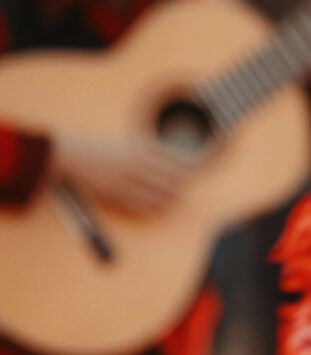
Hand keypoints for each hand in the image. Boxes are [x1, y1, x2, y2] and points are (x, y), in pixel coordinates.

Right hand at [50, 131, 189, 215]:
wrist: (71, 155)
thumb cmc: (102, 149)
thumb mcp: (130, 144)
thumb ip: (152, 153)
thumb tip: (177, 163)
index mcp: (144, 150)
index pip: (181, 163)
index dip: (193, 171)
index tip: (195, 173)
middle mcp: (139, 165)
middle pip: (176, 182)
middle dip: (181, 187)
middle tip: (180, 188)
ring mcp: (128, 181)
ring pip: (164, 197)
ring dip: (170, 200)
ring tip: (170, 199)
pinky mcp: (117, 195)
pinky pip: (145, 208)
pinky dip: (156, 209)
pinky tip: (158, 208)